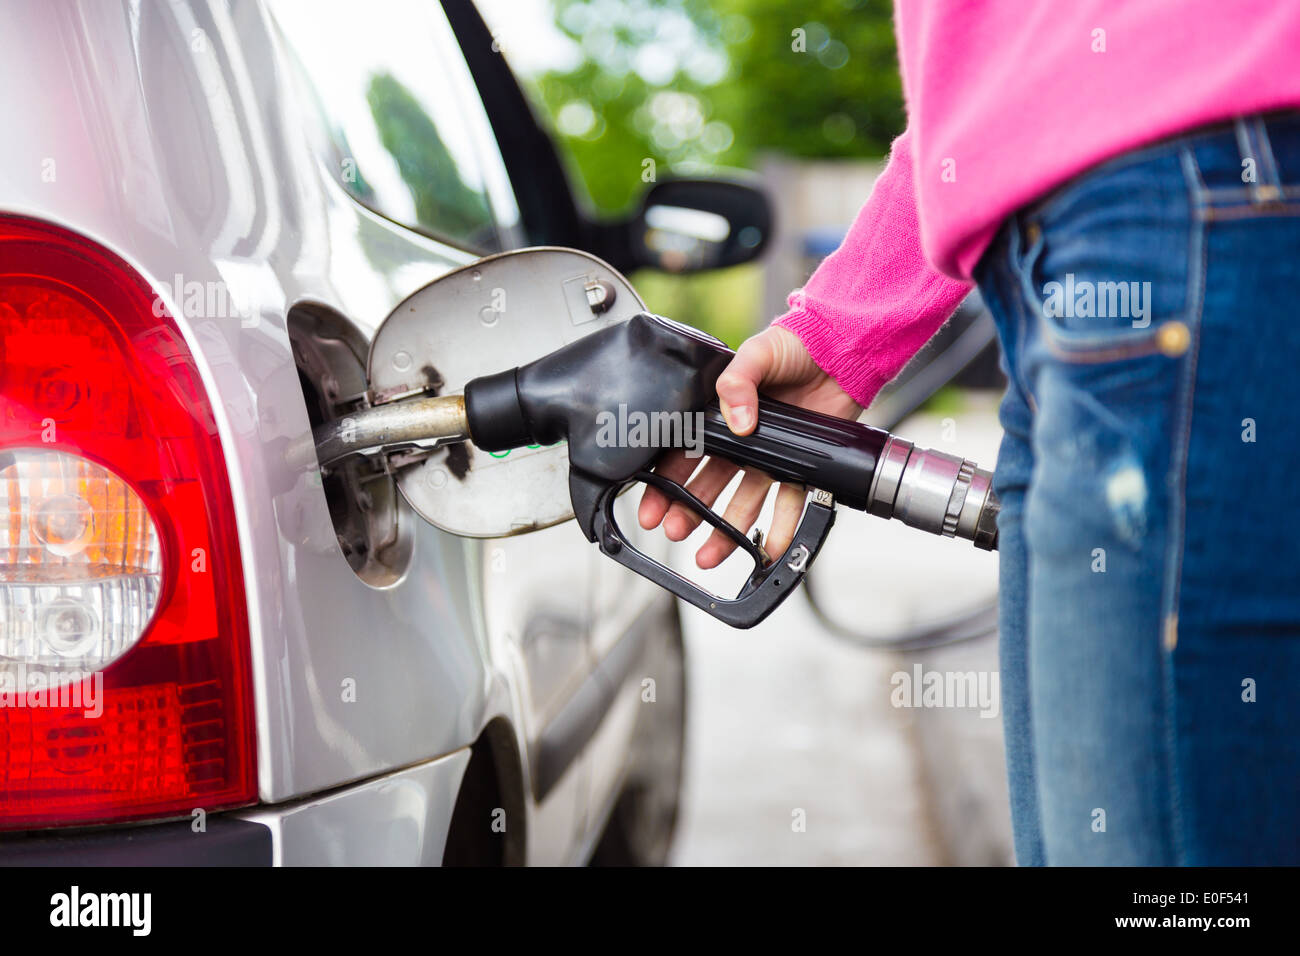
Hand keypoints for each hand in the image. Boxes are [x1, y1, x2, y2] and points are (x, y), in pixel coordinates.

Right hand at [637, 325, 861, 567]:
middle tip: (675, 531)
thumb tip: (737, 421)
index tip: (652, 508)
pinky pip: (789, 504)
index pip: (683, 455)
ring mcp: (771, 457)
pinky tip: (766, 550)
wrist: (840, 349)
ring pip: (742, 504)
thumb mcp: (757, 351)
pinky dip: (779, 529)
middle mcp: (742, 442)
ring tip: (708, 555)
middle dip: (688, 513)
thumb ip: (737, 381)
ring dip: (724, 532)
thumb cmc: (795, 344)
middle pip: (707, 487)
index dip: (665, 483)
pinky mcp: (801, 466)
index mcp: (719, 415)